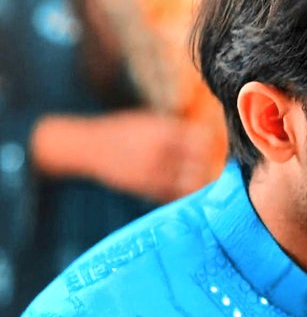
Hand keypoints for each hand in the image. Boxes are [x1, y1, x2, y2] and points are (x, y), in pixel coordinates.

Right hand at [33, 110, 226, 202]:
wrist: (88, 147)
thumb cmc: (124, 132)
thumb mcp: (150, 121)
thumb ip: (176, 130)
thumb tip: (207, 137)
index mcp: (163, 130)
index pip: (202, 139)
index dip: (208, 145)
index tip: (209, 147)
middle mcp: (161, 151)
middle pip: (201, 162)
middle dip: (206, 165)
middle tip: (207, 167)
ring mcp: (153, 171)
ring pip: (191, 182)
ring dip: (197, 182)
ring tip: (196, 180)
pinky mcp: (146, 188)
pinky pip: (174, 195)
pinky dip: (181, 194)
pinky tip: (179, 189)